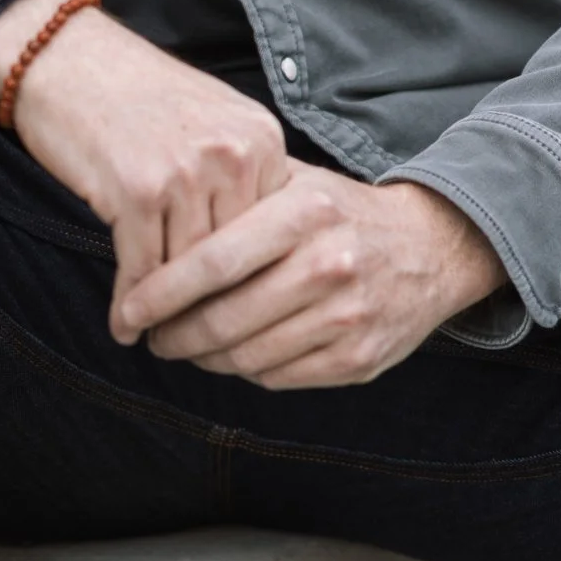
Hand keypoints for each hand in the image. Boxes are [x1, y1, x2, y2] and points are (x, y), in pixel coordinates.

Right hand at [0, 0, 289, 334]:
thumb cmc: (136, 96)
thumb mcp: (212, 124)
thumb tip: (254, 256)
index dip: (252, 280)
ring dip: (171, 314)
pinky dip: (131, 305)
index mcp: (263, 140)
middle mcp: (235, 155)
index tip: (240, 318)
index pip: (270, 234)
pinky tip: (124, 326)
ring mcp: (187, 173)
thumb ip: (241, 180)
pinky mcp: (137, 191)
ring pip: (190, 271)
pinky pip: (142, 270)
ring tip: (160, 341)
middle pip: (235, 259)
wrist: (66, 58)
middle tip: (197, 345)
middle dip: (214, 305)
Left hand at [125, 166, 505, 387]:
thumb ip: (234, 199)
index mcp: (306, 213)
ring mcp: (348, 316)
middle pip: (224, 319)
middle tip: (153, 336)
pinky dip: (245, 370)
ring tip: (186, 345)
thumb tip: (152, 229)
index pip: (212, 263)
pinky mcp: (359, 357)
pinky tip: (235, 353)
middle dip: (173, 336)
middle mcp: (331, 263)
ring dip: (204, 359)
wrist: (432, 247)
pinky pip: (278, 377)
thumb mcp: (295, 183)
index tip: (128, 311)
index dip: (159, 294)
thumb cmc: (341, 213)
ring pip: (246, 357)